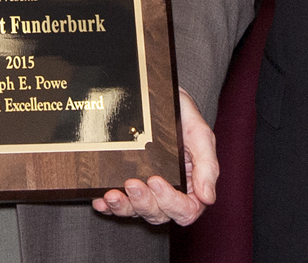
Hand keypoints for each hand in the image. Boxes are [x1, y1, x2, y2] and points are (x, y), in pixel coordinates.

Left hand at [91, 87, 217, 226]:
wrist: (158, 93)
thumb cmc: (183, 114)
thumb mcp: (200, 134)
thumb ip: (207, 165)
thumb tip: (207, 198)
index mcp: (191, 185)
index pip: (186, 210)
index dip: (171, 203)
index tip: (156, 181)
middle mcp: (169, 191)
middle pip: (159, 213)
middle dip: (143, 202)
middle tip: (132, 183)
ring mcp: (147, 189)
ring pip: (137, 211)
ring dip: (123, 207)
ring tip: (112, 195)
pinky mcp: (127, 183)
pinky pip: (118, 204)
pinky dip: (108, 207)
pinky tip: (100, 201)